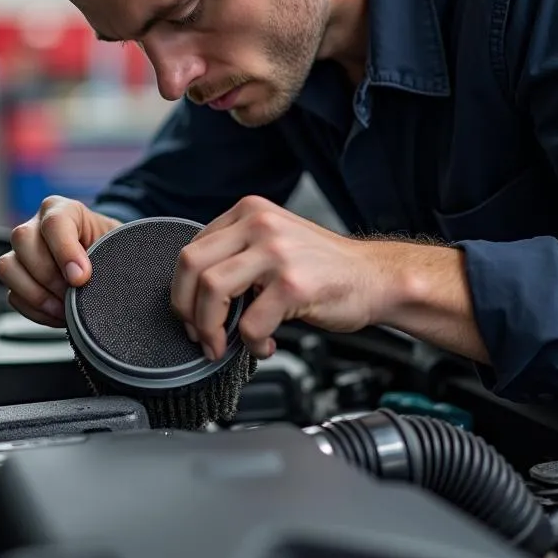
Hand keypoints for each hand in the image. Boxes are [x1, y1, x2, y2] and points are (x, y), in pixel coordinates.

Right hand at [0, 196, 121, 326]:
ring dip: (37, 294)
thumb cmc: (112, 249)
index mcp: (63, 210)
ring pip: (8, 267)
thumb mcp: (118, 244)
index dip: (65, 252)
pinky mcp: (17, 278)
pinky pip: (12, 295)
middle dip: (50, 275)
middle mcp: (36, 226)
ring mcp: (21, 252)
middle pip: (23, 240)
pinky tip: (58, 313)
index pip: (54, 222)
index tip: (81, 278)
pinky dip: (35, 310)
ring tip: (65, 307)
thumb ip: (111, 252)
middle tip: (73, 293)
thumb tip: (92, 277)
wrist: (107, 263)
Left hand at [171, 196, 393, 359]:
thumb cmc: (323, 268)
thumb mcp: (272, 241)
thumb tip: (192, 293)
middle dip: (185, 309)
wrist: (376, 277)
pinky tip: (265, 345)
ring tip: (222, 346)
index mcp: (248, 212)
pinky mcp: (293, 284)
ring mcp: (277, 252)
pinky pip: (250, 322)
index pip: (191, 248)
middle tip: (198, 335)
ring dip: (209, 329)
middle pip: (191, 265)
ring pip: (211, 291)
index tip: (190, 315)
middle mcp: (259, 224)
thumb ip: (235, 254)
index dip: (182, 289)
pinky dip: (251, 344)